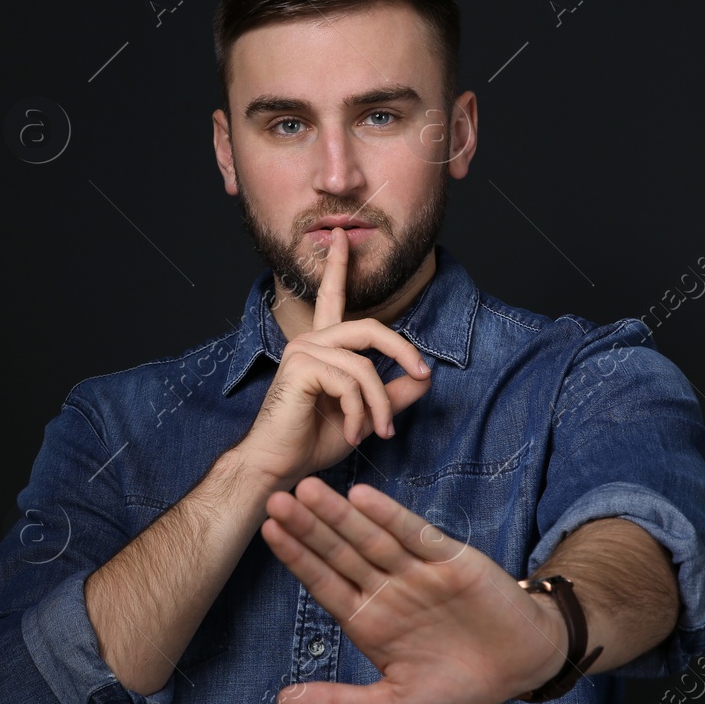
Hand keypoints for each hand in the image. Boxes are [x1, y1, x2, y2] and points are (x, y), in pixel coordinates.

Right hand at [238, 227, 432, 489]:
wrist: (278, 466)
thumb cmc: (312, 441)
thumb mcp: (366, 414)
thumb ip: (392, 394)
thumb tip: (426, 376)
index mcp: (322, 346)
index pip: (333, 298)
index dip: (338, 266)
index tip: (343, 237)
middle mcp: (310, 341)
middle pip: (371, 328)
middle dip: (403, 350)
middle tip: (422, 375)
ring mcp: (303, 350)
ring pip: (365, 365)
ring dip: (379, 404)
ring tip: (378, 432)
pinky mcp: (301, 366)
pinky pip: (351, 382)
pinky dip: (361, 412)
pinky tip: (353, 433)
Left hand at [260, 478, 568, 703]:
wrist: (524, 667)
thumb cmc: (459, 688)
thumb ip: (339, 703)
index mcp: (368, 621)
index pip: (324, 583)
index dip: (297, 557)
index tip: (268, 531)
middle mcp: (387, 590)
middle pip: (340, 553)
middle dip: (308, 527)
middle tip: (274, 499)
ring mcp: (417, 572)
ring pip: (371, 538)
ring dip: (340, 514)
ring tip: (307, 490)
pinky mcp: (451, 561)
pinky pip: (416, 534)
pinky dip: (390, 516)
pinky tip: (363, 498)